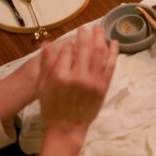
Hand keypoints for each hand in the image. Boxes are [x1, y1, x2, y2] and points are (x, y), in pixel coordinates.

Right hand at [37, 24, 118, 139]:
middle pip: (85, 48)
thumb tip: (45, 44)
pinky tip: (113, 42)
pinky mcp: (103, 86)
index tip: (69, 41)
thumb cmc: (51, 108)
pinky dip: (113, 52)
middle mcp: (78, 76)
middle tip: (86, 27)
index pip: (67, 50)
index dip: (68, 44)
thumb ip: (46, 64)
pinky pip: (110, 65)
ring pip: (99, 53)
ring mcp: (93, 81)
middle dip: (86, 34)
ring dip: (100, 38)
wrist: (67, 128)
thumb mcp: (42, 86)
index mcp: (60, 75)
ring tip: (99, 28)